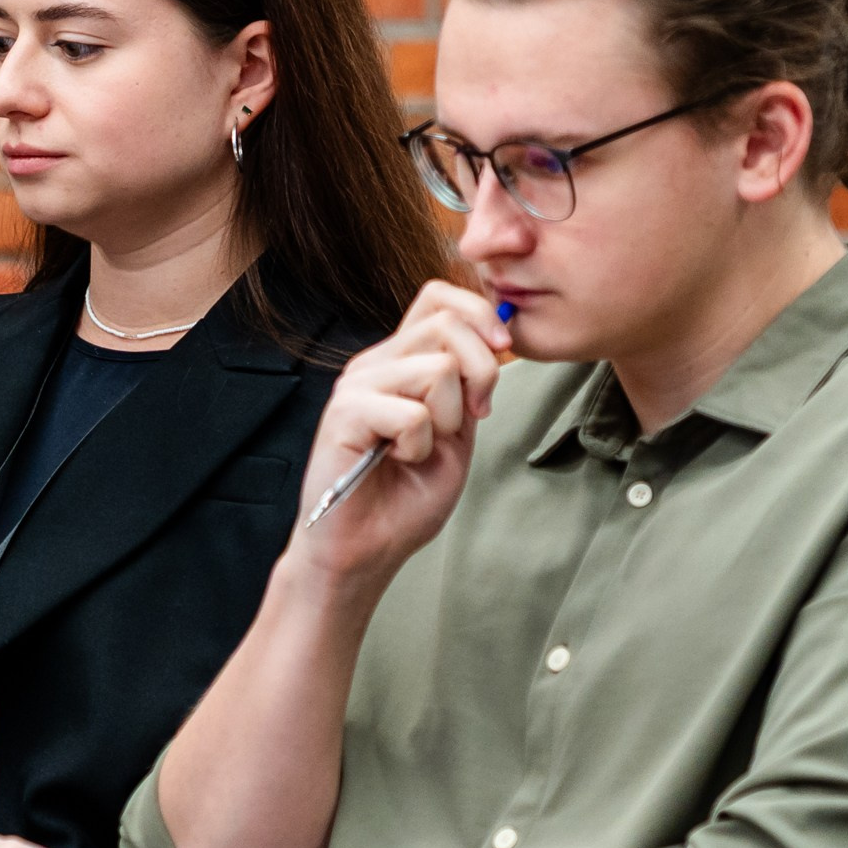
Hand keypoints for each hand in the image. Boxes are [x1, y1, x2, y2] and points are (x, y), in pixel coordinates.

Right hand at [291, 279, 508, 591]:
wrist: (363, 550)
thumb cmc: (403, 497)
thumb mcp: (455, 433)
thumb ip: (468, 386)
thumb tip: (495, 339)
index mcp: (399, 360)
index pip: (437, 297)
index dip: (479, 313)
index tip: (503, 354)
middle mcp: (375, 363)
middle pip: (447, 324)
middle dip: (482, 372)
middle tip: (472, 418)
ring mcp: (357, 385)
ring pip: (437, 368)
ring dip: (448, 419)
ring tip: (421, 449)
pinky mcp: (344, 414)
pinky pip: (413, 413)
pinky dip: (419, 446)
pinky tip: (398, 461)